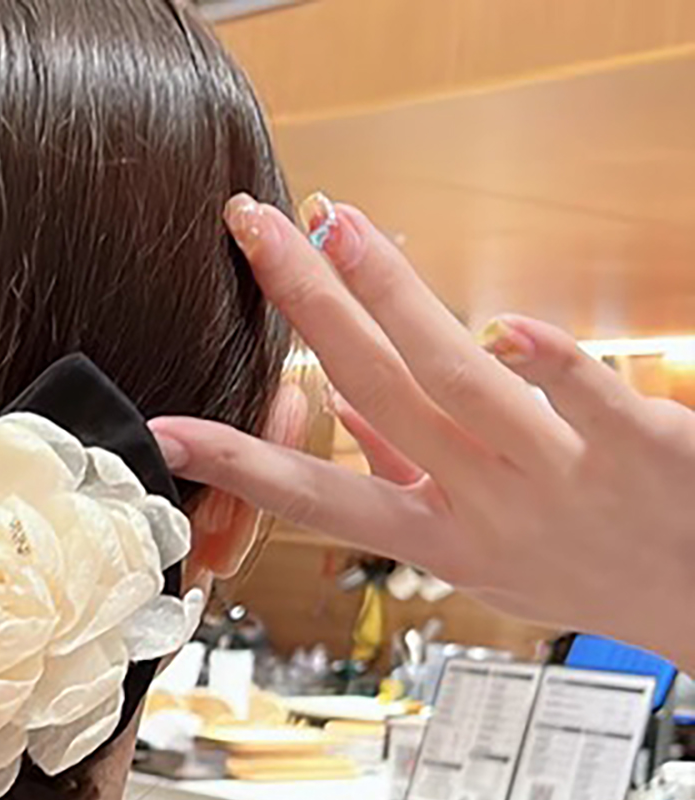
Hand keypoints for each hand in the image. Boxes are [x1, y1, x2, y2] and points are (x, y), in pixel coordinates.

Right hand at [149, 196, 694, 674]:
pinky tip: (511, 322)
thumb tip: (345, 411)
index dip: (238, 463)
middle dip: (309, 308)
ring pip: (459, 382)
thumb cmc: (584, 571)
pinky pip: (588, 397)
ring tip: (340, 227)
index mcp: (436, 536)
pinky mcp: (635, 447)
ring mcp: (556, 475)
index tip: (166, 434)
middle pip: (376, 395)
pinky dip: (551, 360)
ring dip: (393, 302)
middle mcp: (484, 505)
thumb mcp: (475, 551)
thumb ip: (408, 477)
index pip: (316, 497)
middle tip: (256, 234)